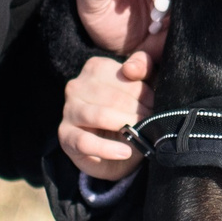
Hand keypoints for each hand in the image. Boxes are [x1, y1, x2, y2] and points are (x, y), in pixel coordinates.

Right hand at [58, 52, 153, 180]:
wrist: (117, 151)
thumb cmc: (128, 114)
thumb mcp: (141, 90)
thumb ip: (143, 68)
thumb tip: (132, 68)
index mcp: (95, 68)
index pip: (123, 76)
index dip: (145, 93)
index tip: (156, 106)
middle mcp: (77, 86)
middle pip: (114, 97)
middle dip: (137, 112)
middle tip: (153, 124)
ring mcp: (69, 110)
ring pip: (100, 116)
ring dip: (125, 127)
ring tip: (140, 136)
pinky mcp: (66, 135)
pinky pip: (85, 141)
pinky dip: (107, 149)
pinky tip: (124, 152)